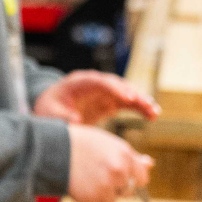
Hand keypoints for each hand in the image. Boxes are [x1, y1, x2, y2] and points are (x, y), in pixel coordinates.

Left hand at [34, 71, 157, 125]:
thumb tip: (75, 120)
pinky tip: (152, 115)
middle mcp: (95, 84)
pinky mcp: (110, 102)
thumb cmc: (47, 110)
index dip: (114, 88)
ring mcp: (104, 92)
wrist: (49, 110)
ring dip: (141, 101)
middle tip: (146, 105)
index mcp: (78, 82)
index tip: (126, 98)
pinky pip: (128, 103)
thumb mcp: (48, 113)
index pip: (99, 81)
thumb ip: (60, 116)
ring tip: (154, 112)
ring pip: (127, 93)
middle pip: (117, 85)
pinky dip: (140, 108)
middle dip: (132, 94)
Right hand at [66, 124, 152, 201]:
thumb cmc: (80, 143)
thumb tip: (150, 164)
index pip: (142, 179)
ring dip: (99, 195)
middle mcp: (119, 173)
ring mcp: (105, 188)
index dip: (130, 178)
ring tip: (84, 179)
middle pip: (126, 192)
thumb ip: (130, 157)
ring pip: (110, 201)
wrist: (50, 148)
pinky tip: (78, 187)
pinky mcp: (91, 199)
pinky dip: (87, 201)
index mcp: (126, 157)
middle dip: (114, 187)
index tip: (116, 174)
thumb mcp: (108, 143)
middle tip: (96, 175)